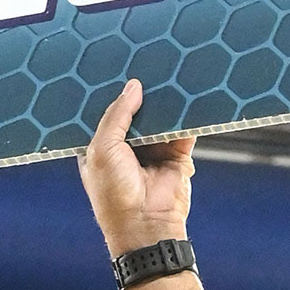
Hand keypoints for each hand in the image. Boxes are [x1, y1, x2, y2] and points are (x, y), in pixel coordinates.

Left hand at [75, 79, 194, 259]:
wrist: (147, 226)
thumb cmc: (114, 194)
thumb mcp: (103, 148)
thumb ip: (116, 115)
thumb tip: (133, 87)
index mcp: (102, 147)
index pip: (106, 114)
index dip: (111, 94)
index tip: (116, 69)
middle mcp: (127, 148)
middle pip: (136, 112)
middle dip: (141, 94)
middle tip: (147, 64)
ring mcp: (153, 151)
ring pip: (160, 118)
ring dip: (164, 102)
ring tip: (168, 72)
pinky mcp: (177, 156)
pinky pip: (184, 130)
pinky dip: (187, 115)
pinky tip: (187, 94)